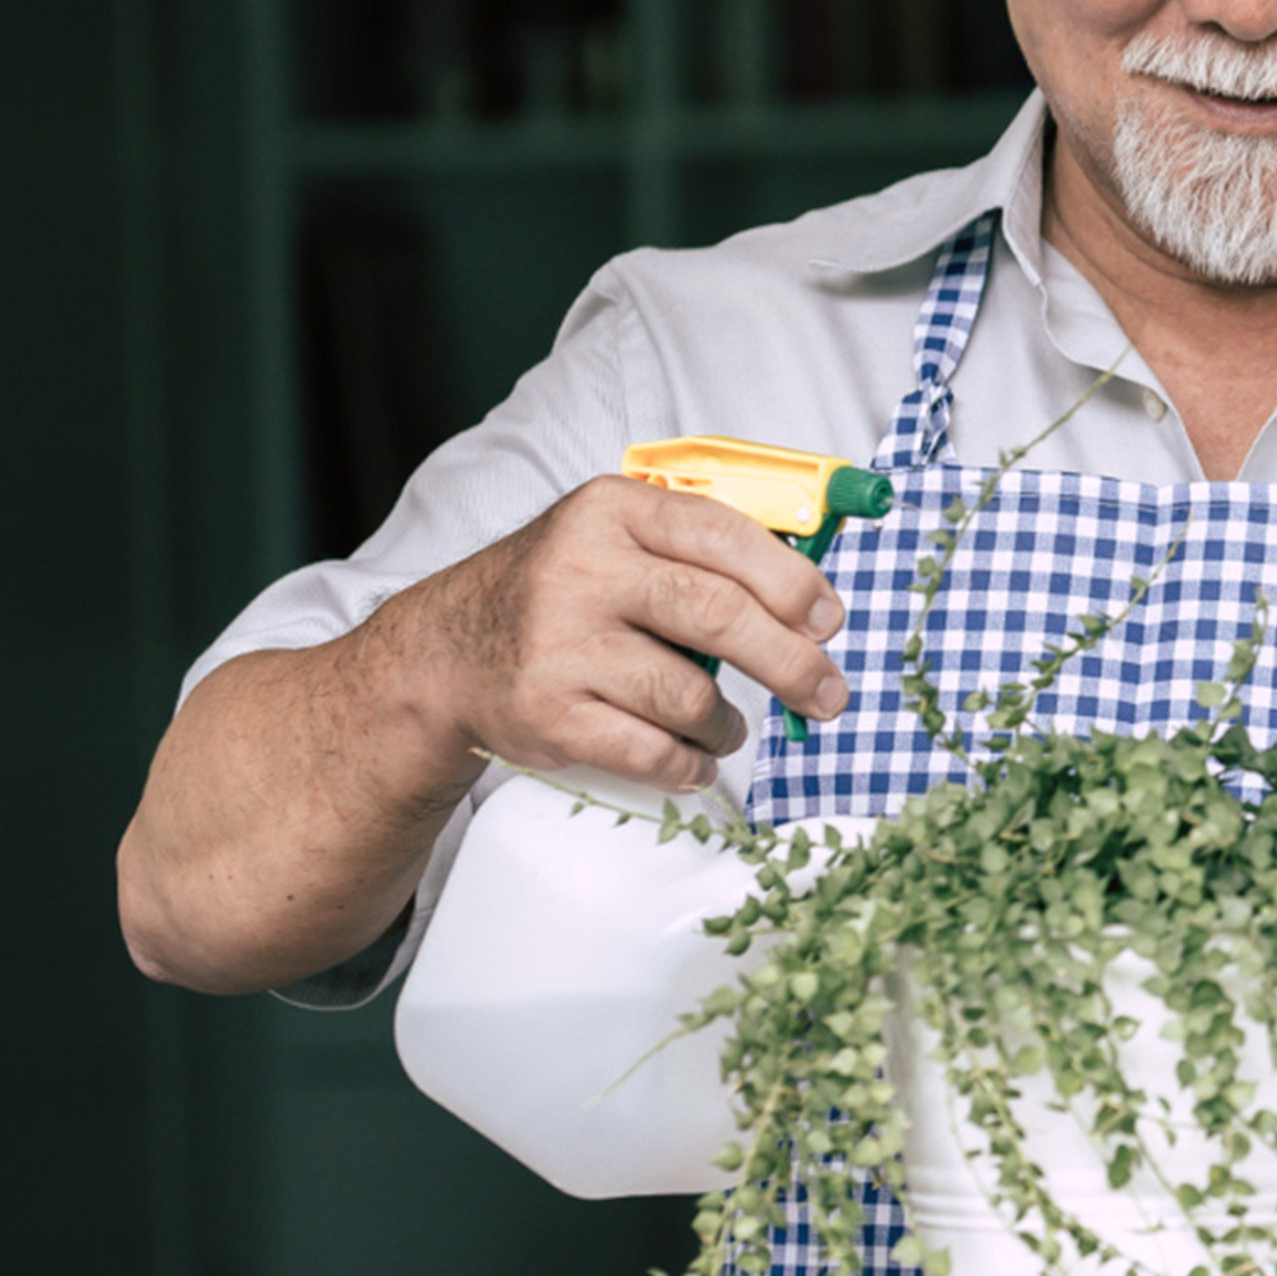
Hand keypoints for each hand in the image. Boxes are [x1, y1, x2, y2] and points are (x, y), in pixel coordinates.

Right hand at [401, 476, 850, 795]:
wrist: (447, 652)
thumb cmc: (560, 592)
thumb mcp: (617, 536)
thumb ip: (702, 548)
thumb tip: (811, 592)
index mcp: (613, 512)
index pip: (722, 535)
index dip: (790, 581)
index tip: (829, 619)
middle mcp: (582, 571)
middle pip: (716, 615)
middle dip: (790, 662)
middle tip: (827, 692)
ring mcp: (560, 646)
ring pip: (687, 694)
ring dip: (727, 720)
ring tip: (730, 725)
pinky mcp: (548, 713)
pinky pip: (649, 751)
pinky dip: (689, 763)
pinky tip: (695, 758)